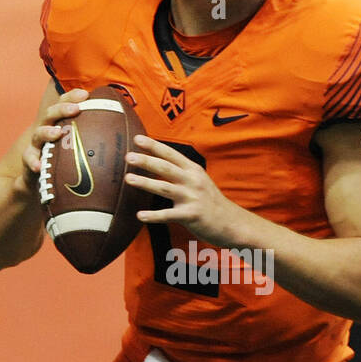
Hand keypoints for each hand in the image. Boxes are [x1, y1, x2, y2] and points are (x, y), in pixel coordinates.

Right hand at [18, 88, 88, 194]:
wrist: (43, 177)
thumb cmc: (67, 158)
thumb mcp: (80, 144)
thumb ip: (95, 136)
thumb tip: (123, 132)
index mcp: (59, 122)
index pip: (64, 104)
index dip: (73, 97)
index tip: (86, 94)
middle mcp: (46, 129)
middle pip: (50, 114)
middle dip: (62, 109)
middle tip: (76, 109)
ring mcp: (36, 144)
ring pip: (38, 133)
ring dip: (47, 132)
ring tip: (57, 133)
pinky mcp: (30, 159)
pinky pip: (29, 159)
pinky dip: (33, 161)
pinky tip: (39, 166)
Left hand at [125, 135, 241, 244]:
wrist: (232, 222)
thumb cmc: (210, 201)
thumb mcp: (199, 180)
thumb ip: (181, 172)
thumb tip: (157, 164)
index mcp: (193, 170)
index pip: (171, 154)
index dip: (154, 146)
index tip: (137, 139)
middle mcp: (192, 181)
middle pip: (166, 168)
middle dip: (146, 161)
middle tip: (128, 156)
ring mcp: (192, 197)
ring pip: (165, 188)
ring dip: (145, 182)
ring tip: (129, 179)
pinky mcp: (191, 215)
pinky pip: (168, 215)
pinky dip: (154, 216)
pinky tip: (140, 215)